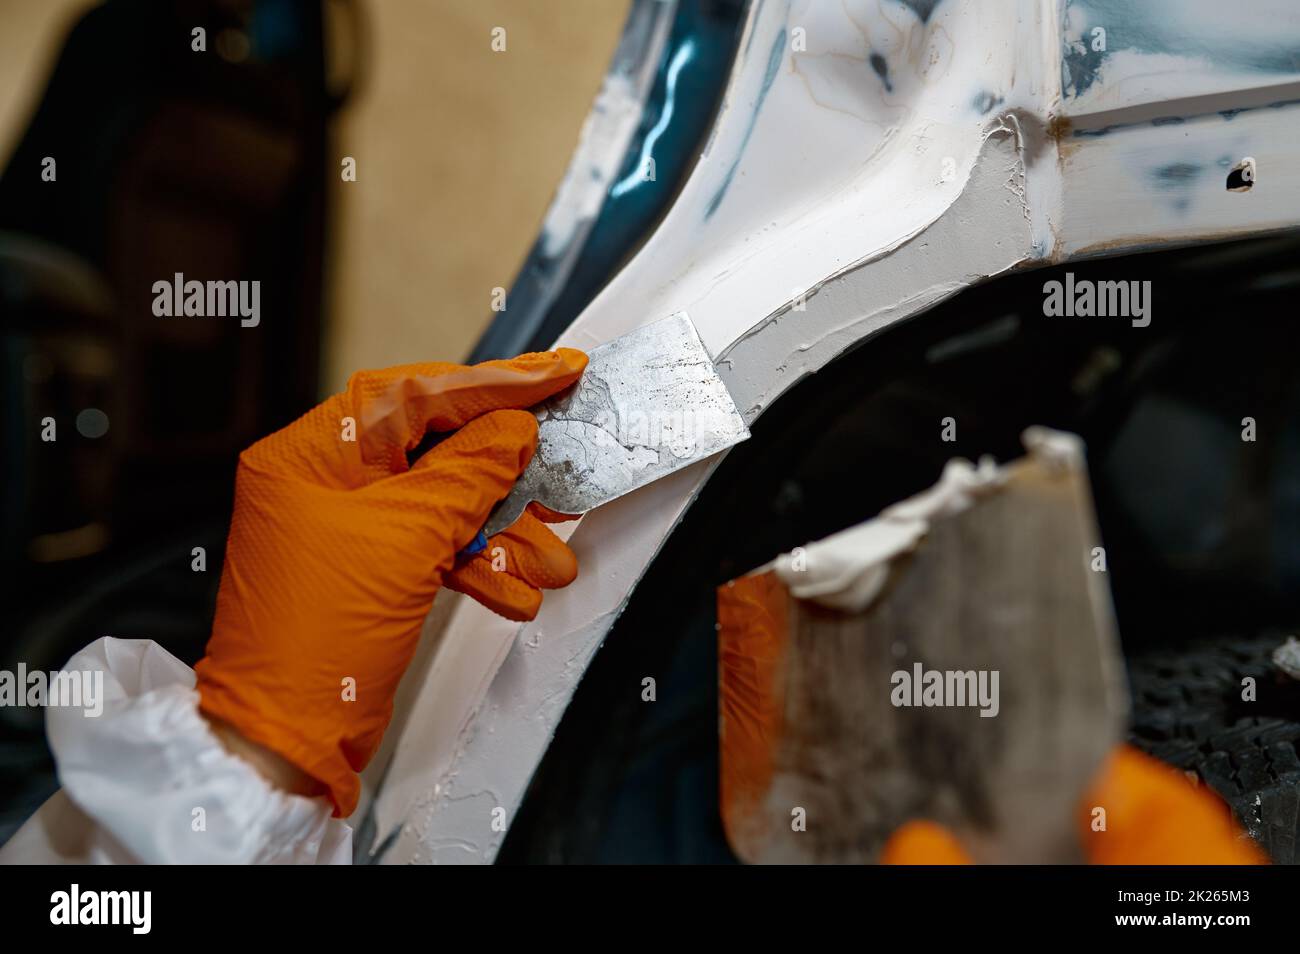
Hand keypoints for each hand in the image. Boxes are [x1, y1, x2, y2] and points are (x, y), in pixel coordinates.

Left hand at [195, 349, 586, 815]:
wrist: (286, 741)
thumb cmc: (311, 641)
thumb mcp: (405, 539)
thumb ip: (469, 474)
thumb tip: (514, 431)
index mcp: (312, 455)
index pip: (414, 394)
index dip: (492, 381)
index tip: (554, 373)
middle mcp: (326, 485)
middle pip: (437, 450)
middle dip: (506, 473)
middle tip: (561, 466)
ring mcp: (349, 533)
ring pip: (446, 507)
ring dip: (504, 532)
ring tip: (551, 557)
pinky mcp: (372, 576)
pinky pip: (437, 551)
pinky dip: (480, 568)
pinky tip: (516, 590)